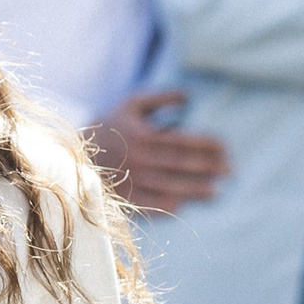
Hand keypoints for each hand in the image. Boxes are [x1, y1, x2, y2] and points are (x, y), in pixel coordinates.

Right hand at [87, 90, 225, 212]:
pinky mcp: (123, 198)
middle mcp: (137, 158)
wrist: (71, 152)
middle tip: (231, 172)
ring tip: (217, 192)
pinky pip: (150, 205)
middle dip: (209, 168)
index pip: (182, 141)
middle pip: (180, 165)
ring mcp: (130, 180)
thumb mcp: (131, 105)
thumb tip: (190, 96)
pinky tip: (185, 206)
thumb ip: (160, 98)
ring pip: (169, 186)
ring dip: (196, 189)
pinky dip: (168, 206)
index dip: (207, 145)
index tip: (227, 149)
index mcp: (141, 135)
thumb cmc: (110, 126)